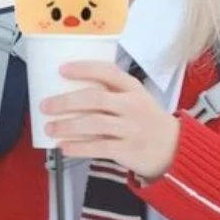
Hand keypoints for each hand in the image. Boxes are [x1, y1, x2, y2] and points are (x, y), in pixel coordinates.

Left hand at [40, 61, 180, 180]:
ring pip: (94, 123)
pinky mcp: (128, 150)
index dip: (84, 69)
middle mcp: (132, 105)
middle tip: (45, 105)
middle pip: (96, 98)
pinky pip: (98, 147)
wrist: (174, 149)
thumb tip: (69, 91)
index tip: (62, 69)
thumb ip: (111, 94)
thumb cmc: (147, 120)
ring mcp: (131, 128)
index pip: (108, 72)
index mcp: (133, 88)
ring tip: (50, 127)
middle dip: (66, 101)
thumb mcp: (136, 99)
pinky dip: (78, 147)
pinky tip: (64, 146)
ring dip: (67, 126)